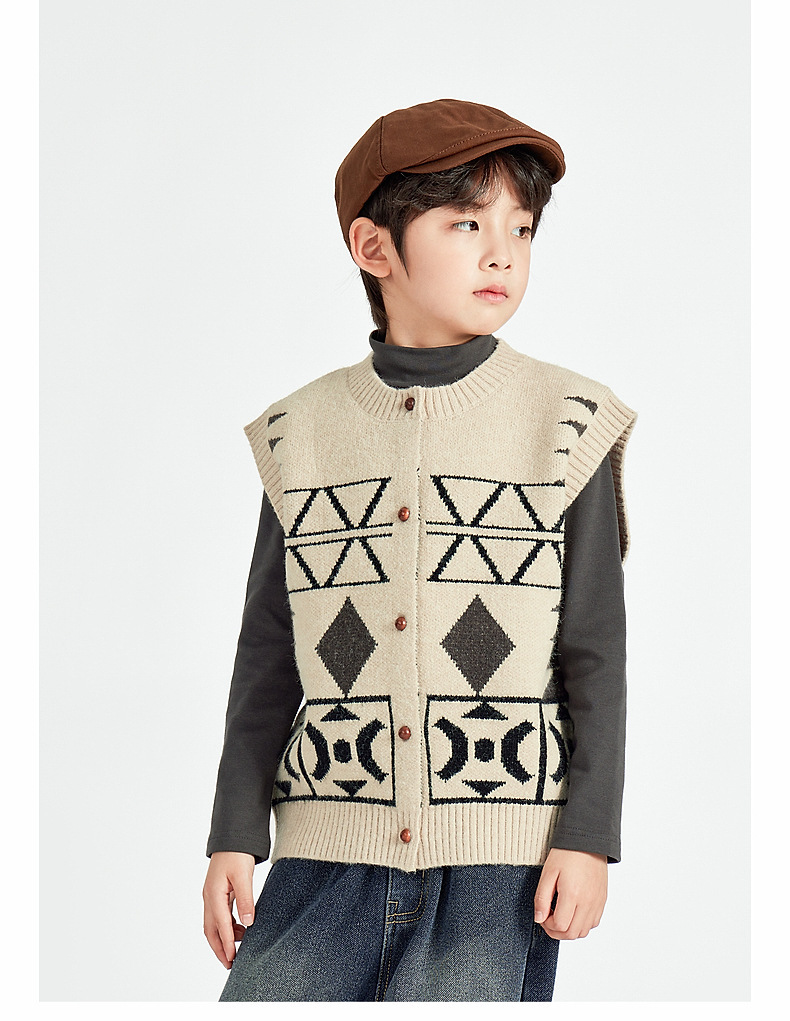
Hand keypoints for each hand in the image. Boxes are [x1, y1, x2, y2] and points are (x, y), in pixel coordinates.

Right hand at [202, 851, 255, 967]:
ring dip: (223, 937)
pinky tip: (239, 930)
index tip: (232, 959)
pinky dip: (227, 926)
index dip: (226, 944)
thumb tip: (248, 924)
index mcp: (213, 894)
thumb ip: (245, 900)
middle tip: (229, 964)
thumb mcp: (243, 876)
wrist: (233, 836)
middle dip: (219, 948)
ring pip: (214, 923)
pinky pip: (220, 914)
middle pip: (211, 929)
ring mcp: (212, 895)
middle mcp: (209, 897)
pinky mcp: (218, 892)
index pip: (220, 925)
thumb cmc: (237, 853)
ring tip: (237, 949)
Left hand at [533, 847, 607, 939]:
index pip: (560, 926)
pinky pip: (593, 923)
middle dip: (556, 932)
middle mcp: (588, 902)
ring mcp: (597, 902)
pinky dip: (581, 924)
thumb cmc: (567, 853)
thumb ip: (542, 898)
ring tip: (560, 915)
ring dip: (569, 930)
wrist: (588, 841)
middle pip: (572, 934)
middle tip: (548, 919)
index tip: (542, 914)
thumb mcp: (548, 873)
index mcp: (573, 894)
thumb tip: (539, 919)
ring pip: (583, 932)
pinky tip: (573, 912)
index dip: (547, 925)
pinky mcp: (602, 900)